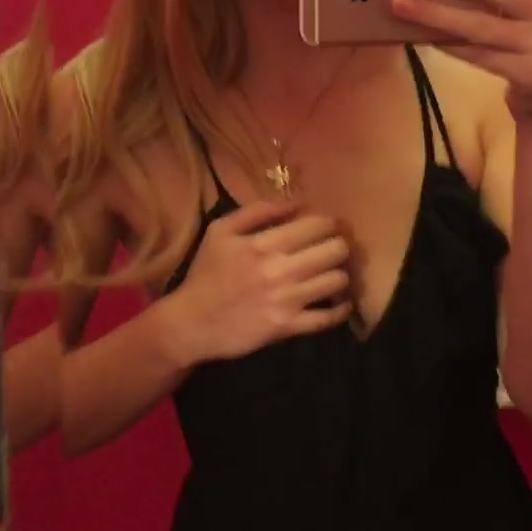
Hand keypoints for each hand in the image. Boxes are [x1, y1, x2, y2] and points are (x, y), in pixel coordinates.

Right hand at [165, 199, 353, 363]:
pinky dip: (340, 310)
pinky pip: (328, 317)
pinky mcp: (287, 327)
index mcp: (263, 244)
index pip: (317, 225)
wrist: (191, 323)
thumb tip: (296, 203)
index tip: (326, 228)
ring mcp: (286, 300)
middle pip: (335, 250)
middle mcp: (280, 270)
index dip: (328, 224)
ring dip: (339, 275)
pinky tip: (340, 304)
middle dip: (338, 246)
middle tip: (333, 250)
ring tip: (332, 275)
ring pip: (337, 281)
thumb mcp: (220, 231)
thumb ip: (257, 211)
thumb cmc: (206, 274)